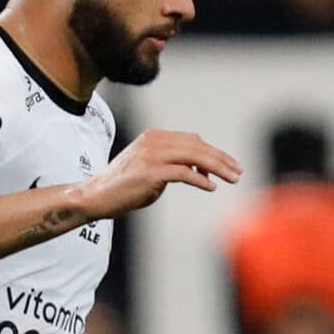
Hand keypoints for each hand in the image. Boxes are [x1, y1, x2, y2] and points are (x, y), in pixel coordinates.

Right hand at [77, 130, 240, 219]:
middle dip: (221, 158)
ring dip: (217, 168)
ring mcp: (152, 155)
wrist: (95, 196)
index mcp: (155, 137)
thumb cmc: (123, 188)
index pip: (192, 140)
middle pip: (197, 146)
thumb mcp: (151, 170)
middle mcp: (154, 141)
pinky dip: (200, 180)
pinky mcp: (150, 172)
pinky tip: (211, 187)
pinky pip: (183, 173)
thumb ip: (174, 166)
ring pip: (194, 156)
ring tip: (232, 179)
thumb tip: (201, 173)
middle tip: (238, 171)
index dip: (213, 152)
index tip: (228, 165)